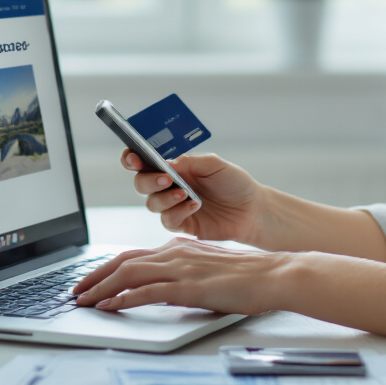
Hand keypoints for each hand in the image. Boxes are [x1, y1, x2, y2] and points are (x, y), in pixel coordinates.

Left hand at [72, 237, 291, 314]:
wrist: (271, 275)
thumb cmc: (246, 275)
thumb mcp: (208, 268)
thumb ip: (185, 271)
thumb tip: (167, 284)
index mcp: (179, 248)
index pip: (133, 255)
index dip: (107, 267)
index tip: (91, 280)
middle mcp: (175, 253)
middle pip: (123, 261)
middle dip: (95, 276)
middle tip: (77, 292)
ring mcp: (180, 268)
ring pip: (129, 274)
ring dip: (101, 288)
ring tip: (84, 301)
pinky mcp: (187, 286)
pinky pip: (146, 291)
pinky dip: (123, 298)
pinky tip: (110, 306)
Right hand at [123, 150, 265, 244]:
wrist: (253, 210)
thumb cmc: (235, 183)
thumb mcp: (215, 164)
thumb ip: (190, 162)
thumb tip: (166, 163)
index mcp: (175, 167)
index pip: (145, 161)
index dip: (132, 159)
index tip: (133, 159)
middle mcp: (170, 186)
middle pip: (141, 183)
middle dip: (148, 180)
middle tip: (165, 179)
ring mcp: (174, 206)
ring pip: (151, 204)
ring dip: (164, 198)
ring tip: (184, 193)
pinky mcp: (182, 225)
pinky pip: (167, 221)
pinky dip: (177, 212)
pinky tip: (194, 206)